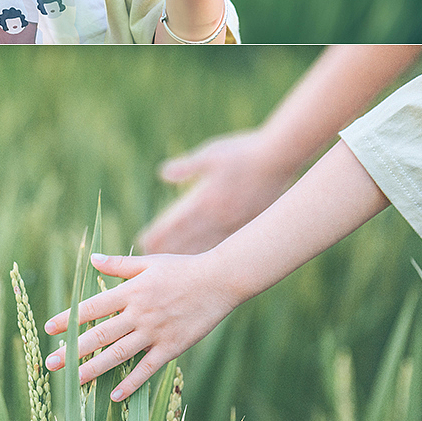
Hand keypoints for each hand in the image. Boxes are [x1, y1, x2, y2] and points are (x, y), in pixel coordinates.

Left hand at [43, 250, 234, 400]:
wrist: (219, 281)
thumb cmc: (182, 268)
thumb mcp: (148, 262)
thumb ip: (118, 264)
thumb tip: (91, 259)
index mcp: (131, 291)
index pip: (92, 307)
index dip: (69, 318)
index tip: (49, 329)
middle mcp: (139, 313)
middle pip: (100, 334)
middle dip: (73, 350)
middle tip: (50, 363)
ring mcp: (155, 332)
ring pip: (118, 354)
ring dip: (93, 369)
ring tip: (73, 381)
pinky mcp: (172, 347)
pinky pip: (147, 369)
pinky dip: (131, 383)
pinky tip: (114, 395)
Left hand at [137, 129, 291, 253]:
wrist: (279, 159)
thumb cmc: (242, 152)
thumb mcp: (211, 154)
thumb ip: (187, 166)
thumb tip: (163, 173)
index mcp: (205, 198)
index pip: (176, 221)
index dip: (159, 233)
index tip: (142, 243)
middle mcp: (218, 216)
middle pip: (187, 239)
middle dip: (167, 250)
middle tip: (149, 262)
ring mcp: (233, 223)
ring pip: (205, 246)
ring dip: (186, 256)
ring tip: (171, 268)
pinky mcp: (247, 224)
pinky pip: (225, 245)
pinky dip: (210, 254)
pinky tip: (205, 263)